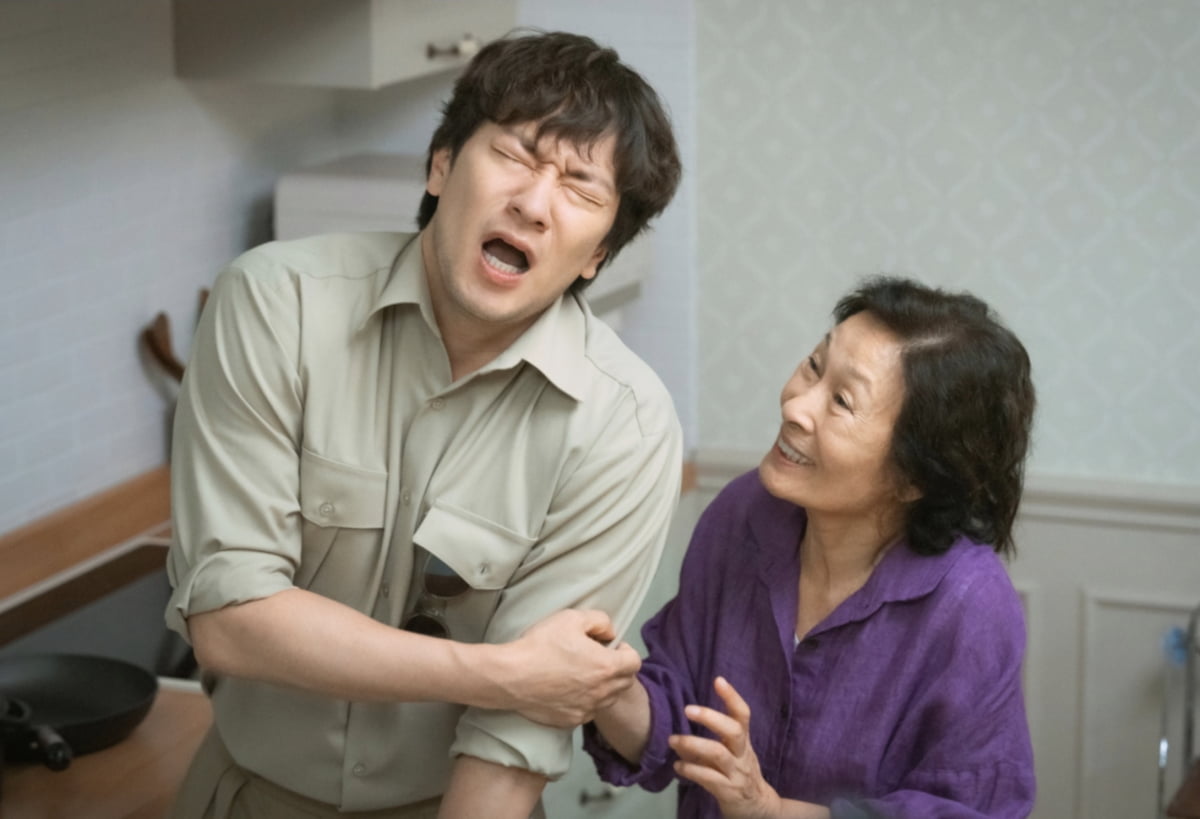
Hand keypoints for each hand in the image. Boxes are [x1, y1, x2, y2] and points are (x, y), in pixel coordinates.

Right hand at [503, 609, 640, 727]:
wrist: (511, 676)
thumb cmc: (540, 645)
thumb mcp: (572, 618)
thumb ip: (599, 621)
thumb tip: (609, 632)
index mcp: (606, 666)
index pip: (635, 662)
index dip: (625, 651)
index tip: (610, 647)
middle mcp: (601, 692)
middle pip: (625, 682)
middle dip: (618, 669)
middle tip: (597, 658)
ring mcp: (587, 709)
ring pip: (608, 699)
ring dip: (603, 686)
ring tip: (581, 673)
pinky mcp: (571, 720)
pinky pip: (588, 711)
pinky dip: (585, 701)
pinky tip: (567, 688)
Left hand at [670, 676, 781, 818]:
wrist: (757, 807)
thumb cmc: (738, 773)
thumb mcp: (731, 752)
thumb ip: (711, 740)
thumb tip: (681, 728)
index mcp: (743, 741)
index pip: (743, 715)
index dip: (732, 697)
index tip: (718, 680)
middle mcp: (743, 754)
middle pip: (733, 731)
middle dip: (711, 718)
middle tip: (687, 709)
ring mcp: (737, 773)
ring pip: (718, 754)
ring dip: (693, 744)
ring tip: (673, 740)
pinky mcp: (729, 791)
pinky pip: (709, 778)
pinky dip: (691, 770)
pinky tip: (678, 766)